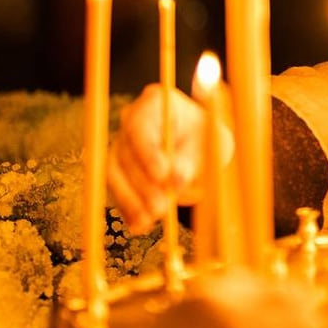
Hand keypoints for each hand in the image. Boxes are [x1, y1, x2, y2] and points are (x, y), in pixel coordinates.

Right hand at [107, 83, 231, 233]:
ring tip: (150, 220)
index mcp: (155, 102)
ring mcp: (122, 144)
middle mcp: (131, 120)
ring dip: (132, 199)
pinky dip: (128, 209)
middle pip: (127, 152)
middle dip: (143, 183)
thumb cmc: (209, 138)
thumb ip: (194, 157)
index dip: (148, 152)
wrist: (203, 150)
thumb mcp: (211, 143)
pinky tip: (139, 226)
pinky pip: (117, 189)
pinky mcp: (119, 169)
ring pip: (116, 173)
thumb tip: (176, 178)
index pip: (141, 125)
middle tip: (160, 206)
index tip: (162, 175)